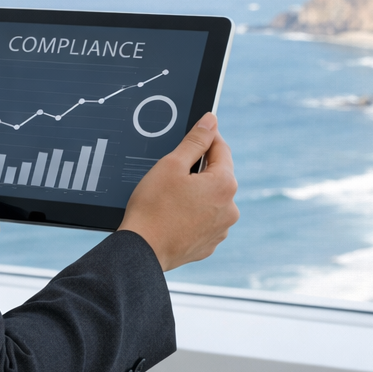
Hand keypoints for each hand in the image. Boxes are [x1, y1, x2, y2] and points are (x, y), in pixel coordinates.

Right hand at [118, 112, 238, 271]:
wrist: (142, 251)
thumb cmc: (153, 206)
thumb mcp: (172, 164)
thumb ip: (195, 140)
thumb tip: (211, 121)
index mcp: (224, 184)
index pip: (221, 148)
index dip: (205, 137)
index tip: (193, 133)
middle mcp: (231, 208)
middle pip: (218, 175)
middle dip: (199, 169)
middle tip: (172, 170)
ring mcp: (222, 229)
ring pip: (212, 199)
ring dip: (198, 192)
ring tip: (170, 196)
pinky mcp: (210, 244)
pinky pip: (206, 220)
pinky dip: (194, 213)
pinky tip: (173, 214)